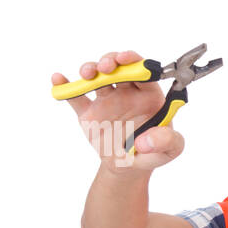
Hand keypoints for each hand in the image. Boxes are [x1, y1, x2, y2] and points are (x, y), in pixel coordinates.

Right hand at [51, 50, 184, 171]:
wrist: (129, 168)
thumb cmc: (153, 153)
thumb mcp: (170, 150)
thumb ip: (168, 142)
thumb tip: (148, 140)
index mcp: (148, 95)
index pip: (143, 72)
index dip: (134, 61)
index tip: (125, 59)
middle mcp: (127, 93)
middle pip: (118, 67)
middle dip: (110, 60)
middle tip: (105, 66)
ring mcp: (106, 101)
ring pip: (96, 77)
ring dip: (90, 69)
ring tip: (86, 74)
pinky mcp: (89, 113)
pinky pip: (76, 98)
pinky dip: (65, 87)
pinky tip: (57, 79)